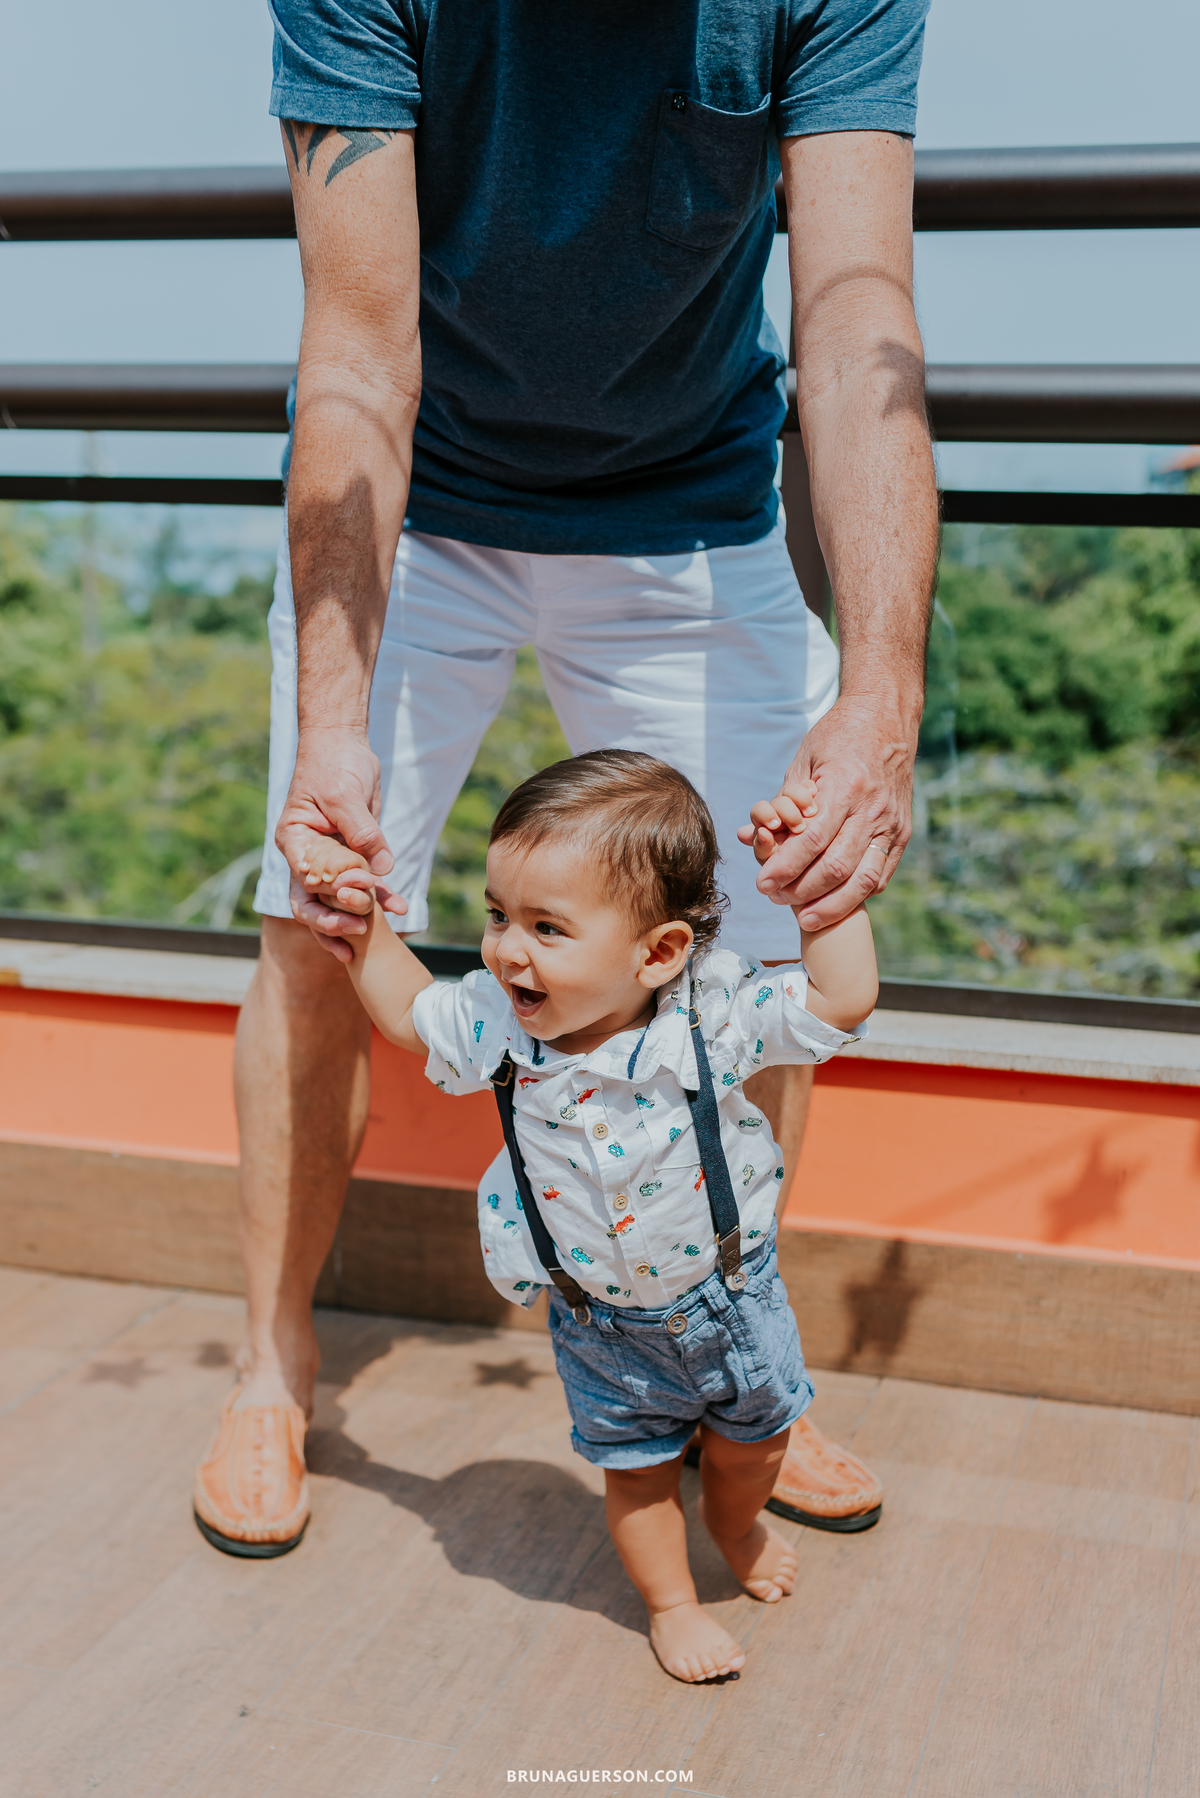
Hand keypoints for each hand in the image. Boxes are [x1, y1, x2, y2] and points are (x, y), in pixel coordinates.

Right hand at [276, 727, 402, 956]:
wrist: (344, 744)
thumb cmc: (333, 764)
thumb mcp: (345, 795)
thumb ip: (361, 832)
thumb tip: (380, 869)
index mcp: (295, 842)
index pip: (303, 880)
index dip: (324, 897)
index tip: (350, 898)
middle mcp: (308, 856)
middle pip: (311, 902)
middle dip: (332, 921)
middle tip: (358, 929)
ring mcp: (330, 859)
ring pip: (337, 900)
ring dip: (357, 917)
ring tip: (374, 935)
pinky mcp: (354, 855)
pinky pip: (365, 883)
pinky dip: (380, 896)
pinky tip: (399, 907)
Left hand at [745, 698, 915, 928]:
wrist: (887, 717)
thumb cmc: (838, 735)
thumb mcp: (804, 759)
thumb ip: (782, 802)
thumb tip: (750, 836)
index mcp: (844, 786)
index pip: (811, 840)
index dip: (785, 868)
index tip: (762, 884)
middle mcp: (872, 808)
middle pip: (835, 867)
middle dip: (802, 891)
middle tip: (776, 899)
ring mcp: (892, 823)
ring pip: (863, 880)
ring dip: (832, 905)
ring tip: (805, 918)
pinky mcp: (902, 832)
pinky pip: (881, 875)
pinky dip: (857, 895)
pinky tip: (835, 903)